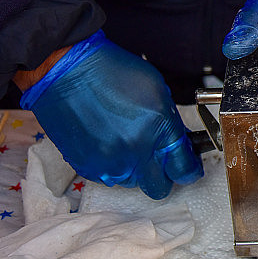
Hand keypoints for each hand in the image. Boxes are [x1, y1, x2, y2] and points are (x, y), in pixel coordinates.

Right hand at [19, 31, 202, 198]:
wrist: (67, 71)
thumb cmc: (113, 73)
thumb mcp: (158, 90)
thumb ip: (171, 123)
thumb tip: (180, 144)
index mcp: (157, 130)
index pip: (184, 169)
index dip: (189, 170)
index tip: (189, 168)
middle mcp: (134, 152)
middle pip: (159, 187)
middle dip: (164, 176)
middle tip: (160, 159)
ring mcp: (108, 163)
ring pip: (133, 182)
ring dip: (136, 168)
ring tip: (127, 140)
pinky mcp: (87, 167)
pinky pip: (109, 177)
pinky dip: (113, 165)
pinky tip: (109, 141)